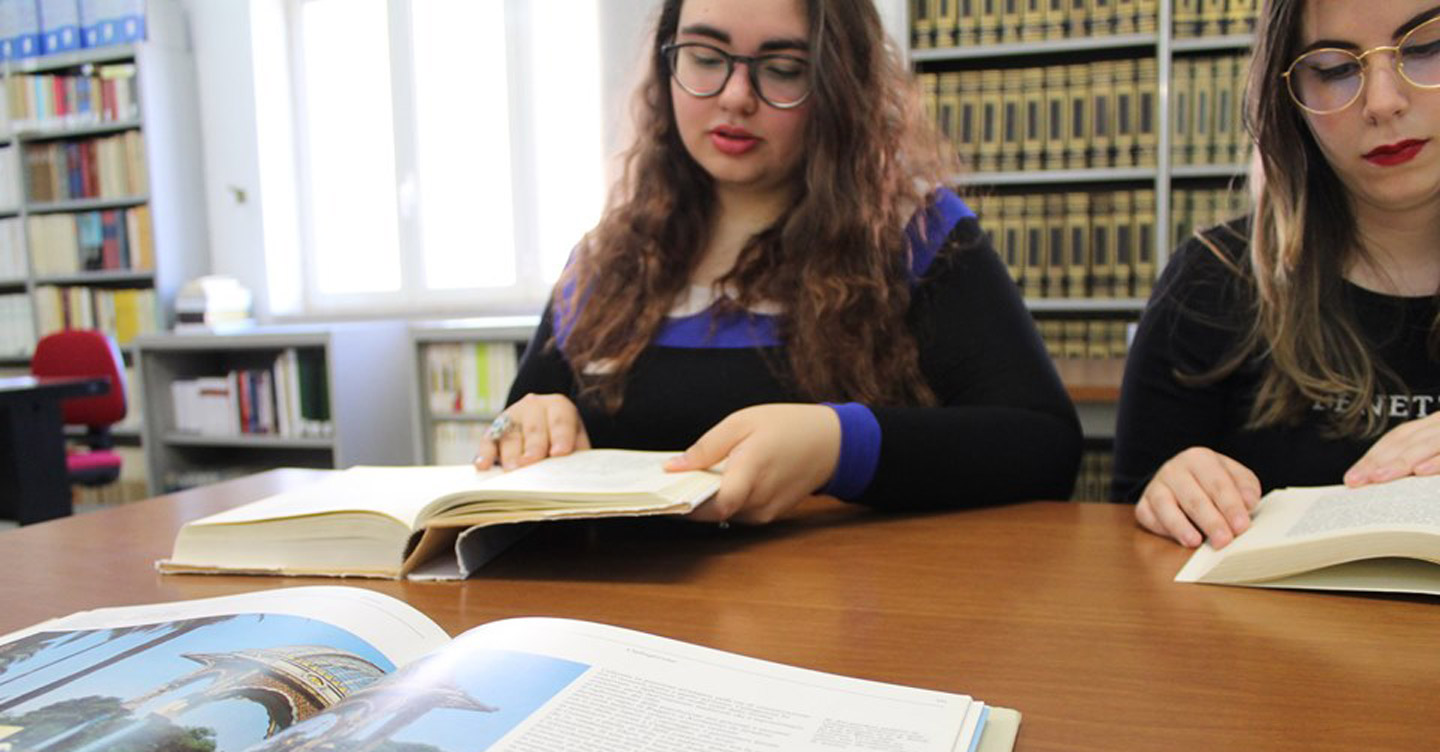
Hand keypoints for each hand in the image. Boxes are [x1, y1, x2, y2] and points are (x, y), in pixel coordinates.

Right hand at [473, 393, 589, 470]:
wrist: (543, 425)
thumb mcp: (576, 439)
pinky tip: (483, 466)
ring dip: (510, 455)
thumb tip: (575, 472)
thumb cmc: (563, 438)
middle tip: (530, 463)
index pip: (560, 421)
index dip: (560, 437)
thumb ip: (577, 452)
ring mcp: (511, 417)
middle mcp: (533, 407)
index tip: (558, 453)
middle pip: (534, 429)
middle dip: (532, 447)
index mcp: (558, 407)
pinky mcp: (493, 430)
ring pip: (510, 437)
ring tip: (511, 471)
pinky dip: (484, 454)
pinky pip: (487, 442)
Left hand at [664, 404, 840, 524]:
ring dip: (705, 498)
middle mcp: (759, 500)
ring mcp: (765, 512)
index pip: (713, 505)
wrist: (831, 443)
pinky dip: (723, 499)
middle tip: (666, 480)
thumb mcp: (742, 422)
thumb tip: (672, 467)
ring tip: (690, 476)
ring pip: (723, 513)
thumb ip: (706, 447)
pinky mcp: (769, 515)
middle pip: (712, 511)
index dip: (683, 504)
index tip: (661, 492)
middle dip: (688, 497)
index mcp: (751, 473)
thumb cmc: (788, 426)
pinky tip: (717, 480)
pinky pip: (737, 511)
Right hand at [1135, 447, 1260, 548]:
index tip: (1241, 526)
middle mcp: (1174, 469)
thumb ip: (1246, 487)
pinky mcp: (1143, 503)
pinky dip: (1162, 528)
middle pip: (1193, 498)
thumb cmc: (1213, 482)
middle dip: (1210, 521)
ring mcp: (1156, 485)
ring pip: (1166, 506)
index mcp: (1200, 458)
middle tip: (1224, 541)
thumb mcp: (1235, 477)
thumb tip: (1249, 502)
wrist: (1183, 479)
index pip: (1217, 484)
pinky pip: (1148, 516)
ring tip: (1195, 542)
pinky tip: (1178, 539)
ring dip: (1181, 526)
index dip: (1230, 506)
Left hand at [1344, 412, 1439, 486]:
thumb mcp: (1436, 453)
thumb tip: (1381, 481)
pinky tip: (1420, 471)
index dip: (1372, 456)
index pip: (1397, 439)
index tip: (1352, 476)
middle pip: (1406, 441)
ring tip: (1377, 477)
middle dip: (1377, 461)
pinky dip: (1436, 462)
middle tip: (1355, 480)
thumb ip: (1418, 462)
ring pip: (1426, 445)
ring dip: (1400, 462)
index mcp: (1434, 426)